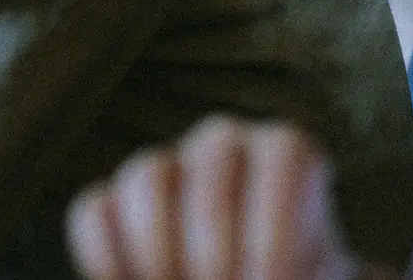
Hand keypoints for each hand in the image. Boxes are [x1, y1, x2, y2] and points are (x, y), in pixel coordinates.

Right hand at [67, 116, 379, 279]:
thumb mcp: (318, 275)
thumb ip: (309, 269)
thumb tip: (260, 275)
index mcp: (284, 154)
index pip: (283, 154)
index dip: (276, 225)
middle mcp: (223, 146)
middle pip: (211, 166)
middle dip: (215, 249)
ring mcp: (162, 169)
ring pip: (146, 179)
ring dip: (161, 253)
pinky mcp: (113, 203)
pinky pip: (94, 213)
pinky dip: (108, 260)